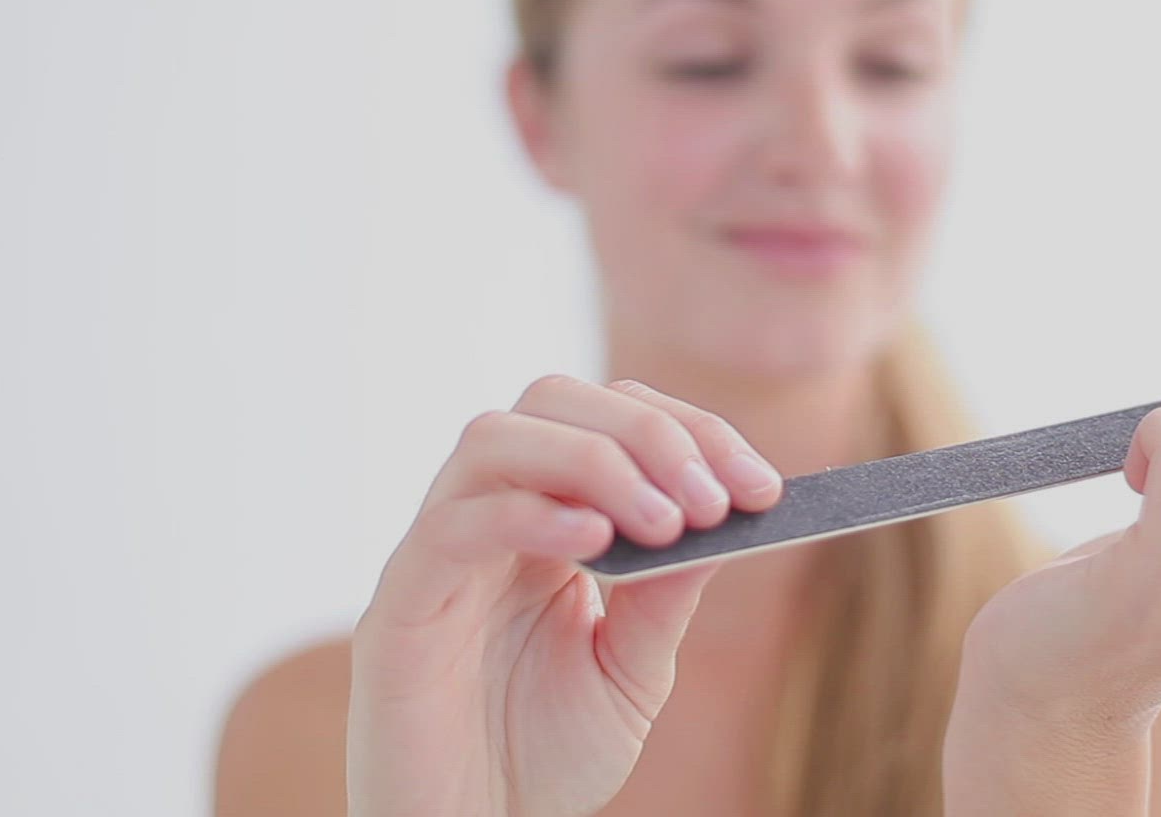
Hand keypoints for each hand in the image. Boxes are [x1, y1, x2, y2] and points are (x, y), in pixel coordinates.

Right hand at [346, 374, 782, 816]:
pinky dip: (525, 514)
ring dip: (594, 460)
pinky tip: (595, 541)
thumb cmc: (538, 758)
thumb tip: (723, 514)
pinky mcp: (399, 606)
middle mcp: (486, 515)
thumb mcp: (631, 673)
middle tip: (711, 502)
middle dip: (646, 434)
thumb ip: (665, 596)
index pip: (609, 419)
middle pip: (550, 401)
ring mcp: (437, 552)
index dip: (689, 433)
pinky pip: (450, 526)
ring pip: (494, 438)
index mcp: (544, 520)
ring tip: (664, 522)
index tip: (761, 488)